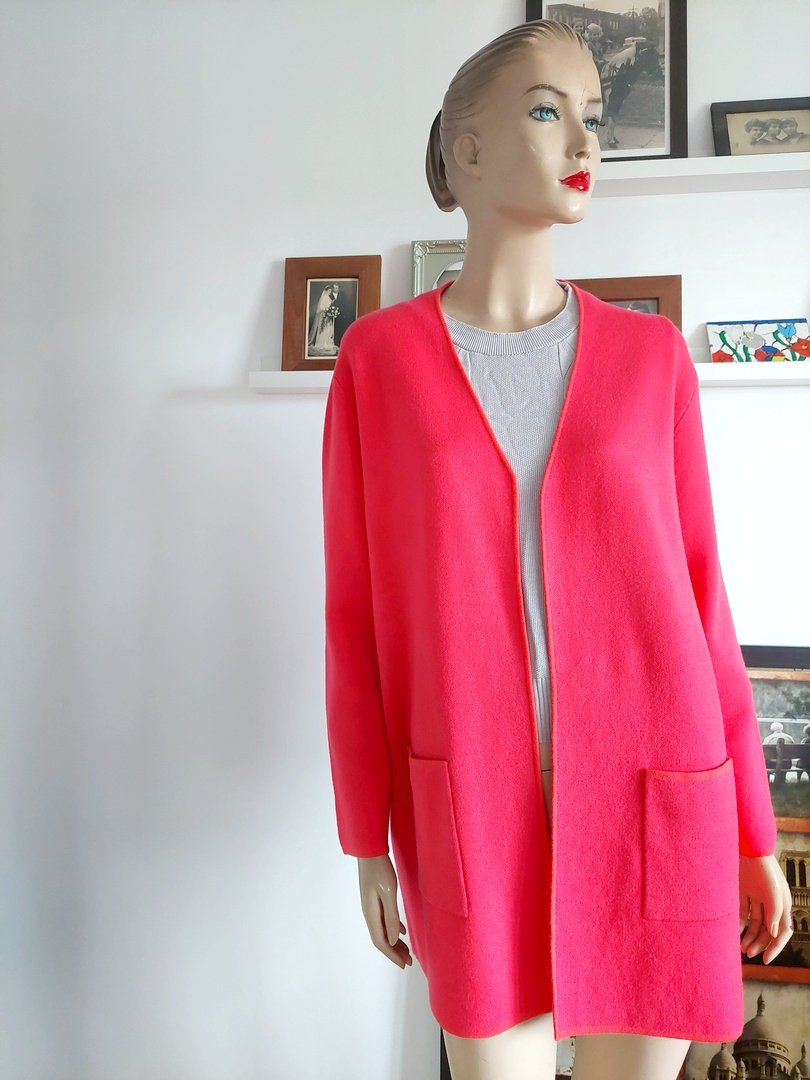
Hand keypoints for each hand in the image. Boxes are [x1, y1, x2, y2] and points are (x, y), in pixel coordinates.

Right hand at [357, 855, 412, 969]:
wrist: (369, 851)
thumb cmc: (380, 870)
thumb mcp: (388, 893)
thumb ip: (390, 917)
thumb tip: (393, 940)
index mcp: (371, 913)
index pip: (381, 942)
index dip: (392, 955)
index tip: (404, 964)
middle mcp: (369, 913)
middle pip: (381, 939)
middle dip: (395, 952)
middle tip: (409, 961)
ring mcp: (371, 906)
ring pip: (383, 930)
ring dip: (394, 942)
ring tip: (407, 951)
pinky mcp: (375, 899)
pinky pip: (384, 920)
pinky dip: (393, 928)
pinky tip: (402, 931)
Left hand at [739, 853, 792, 963]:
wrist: (747, 846)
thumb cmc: (764, 868)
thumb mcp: (774, 892)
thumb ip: (774, 913)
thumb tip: (774, 933)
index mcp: (783, 904)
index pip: (783, 931)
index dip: (776, 946)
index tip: (765, 959)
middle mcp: (771, 902)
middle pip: (767, 930)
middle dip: (760, 943)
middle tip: (748, 953)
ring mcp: (756, 896)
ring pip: (755, 923)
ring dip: (749, 936)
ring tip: (741, 947)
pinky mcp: (743, 890)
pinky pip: (743, 912)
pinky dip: (740, 923)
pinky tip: (734, 932)